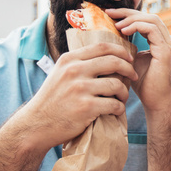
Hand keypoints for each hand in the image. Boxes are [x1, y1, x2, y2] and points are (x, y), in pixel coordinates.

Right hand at [14, 42, 137, 152]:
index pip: (102, 46)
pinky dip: (119, 108)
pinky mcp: (86, 108)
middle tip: (133, 76)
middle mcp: (74, 71)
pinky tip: (116, 110)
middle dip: (128, 68)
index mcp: (69, 60)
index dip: (120, 50)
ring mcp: (80, 89)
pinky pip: (113, 104)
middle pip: (113, 62)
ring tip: (122, 97)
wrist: (36, 124)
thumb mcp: (59, 73)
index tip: (129, 58)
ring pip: (116, 84)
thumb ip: (78, 63)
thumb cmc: (51, 100)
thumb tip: (104, 54)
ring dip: (124, 92)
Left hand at [107, 8, 170, 112]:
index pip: (147, 20)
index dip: (129, 15)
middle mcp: (168, 42)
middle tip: (109, 12)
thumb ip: (127, 48)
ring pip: (152, 19)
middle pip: (150, 16)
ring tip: (115, 23)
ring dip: (131, 18)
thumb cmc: (144, 86)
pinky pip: (152, 29)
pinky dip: (136, 26)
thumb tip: (110, 37)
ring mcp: (169, 46)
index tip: (110, 14)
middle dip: (128, 12)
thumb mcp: (133, 61)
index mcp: (162, 43)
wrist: (155, 104)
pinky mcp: (166, 51)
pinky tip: (122, 30)